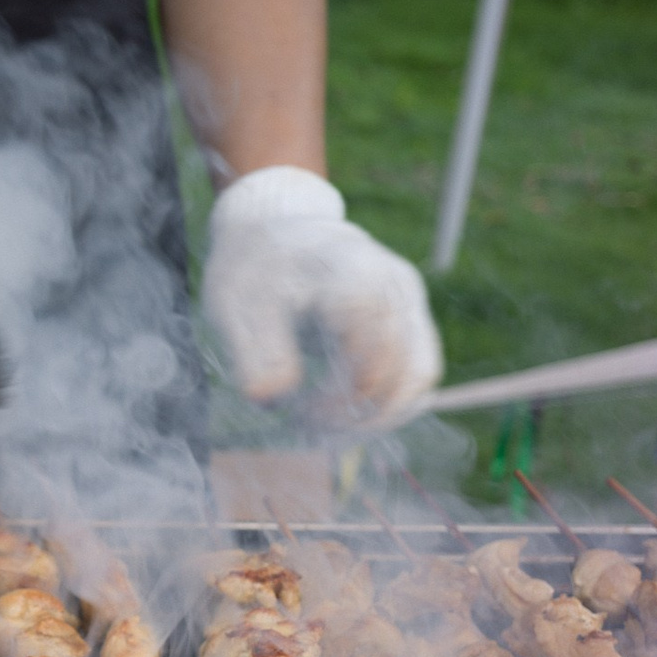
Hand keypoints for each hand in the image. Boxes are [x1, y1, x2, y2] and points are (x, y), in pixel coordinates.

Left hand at [201, 166, 441, 426]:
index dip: (345, 398)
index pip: (374, 354)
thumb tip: (271, 400)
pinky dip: (387, 400)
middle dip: (360, 415)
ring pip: (421, 376)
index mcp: (353, 275)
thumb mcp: (236, 304)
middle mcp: (394, 286)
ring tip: (326, 425)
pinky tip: (345, 412)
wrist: (276, 229)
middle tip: (309, 426)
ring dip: (380, 414)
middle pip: (405, 372)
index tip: (300, 412)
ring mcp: (409, 300)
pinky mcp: (410, 315)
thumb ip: (257, 351)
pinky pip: (417, 369)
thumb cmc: (254, 266)